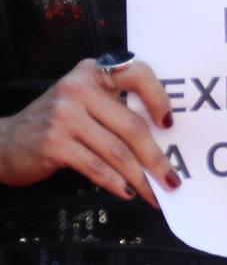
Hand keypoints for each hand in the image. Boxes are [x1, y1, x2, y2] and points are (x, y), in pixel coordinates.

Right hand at [0, 56, 178, 204]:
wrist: (3, 141)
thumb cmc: (55, 122)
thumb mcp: (82, 100)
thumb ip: (115, 105)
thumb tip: (162, 135)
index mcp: (93, 72)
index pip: (138, 74)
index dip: (159, 98)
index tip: (170, 125)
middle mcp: (79, 88)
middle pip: (132, 125)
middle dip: (156, 157)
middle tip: (172, 178)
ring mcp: (65, 116)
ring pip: (117, 151)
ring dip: (141, 177)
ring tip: (155, 193)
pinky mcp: (55, 143)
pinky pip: (97, 166)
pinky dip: (116, 183)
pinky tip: (129, 192)